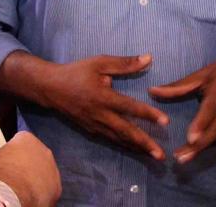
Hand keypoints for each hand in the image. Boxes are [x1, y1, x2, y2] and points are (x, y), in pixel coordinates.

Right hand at [0, 131, 60, 206]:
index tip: (8, 163)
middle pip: (35, 156)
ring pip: (44, 172)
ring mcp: (52, 168)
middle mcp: (43, 150)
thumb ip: (1, 156)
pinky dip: (41, 193)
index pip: (21, 142)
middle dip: (28, 165)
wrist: (10, 193)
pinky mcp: (57, 187)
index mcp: (26, 138)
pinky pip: (48, 189)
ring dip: (36, 179)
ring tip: (22, 189)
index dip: (13, 154)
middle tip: (15, 176)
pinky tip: (30, 198)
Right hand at [37, 54, 168, 158]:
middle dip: (144, 144)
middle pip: (126, 132)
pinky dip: (124, 145)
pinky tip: (135, 149)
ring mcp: (94, 125)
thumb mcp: (99, 62)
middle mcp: (100, 115)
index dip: (148, 115)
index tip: (165, 122)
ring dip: (137, 148)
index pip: (130, 107)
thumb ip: (124, 63)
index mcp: (103, 97)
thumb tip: (149, 58)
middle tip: (161, 155)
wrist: (50, 88)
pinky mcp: (90, 130)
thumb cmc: (76, 72)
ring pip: (119, 139)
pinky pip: (111, 140)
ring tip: (153, 156)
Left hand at [149, 48, 215, 163]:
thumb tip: (153, 91)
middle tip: (180, 158)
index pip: (210, 111)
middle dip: (198, 146)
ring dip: (202, 149)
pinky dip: (210, 145)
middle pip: (214, 131)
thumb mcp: (204, 73)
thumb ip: (180, 86)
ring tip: (184, 159)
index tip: (190, 138)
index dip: (202, 125)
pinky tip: (197, 150)